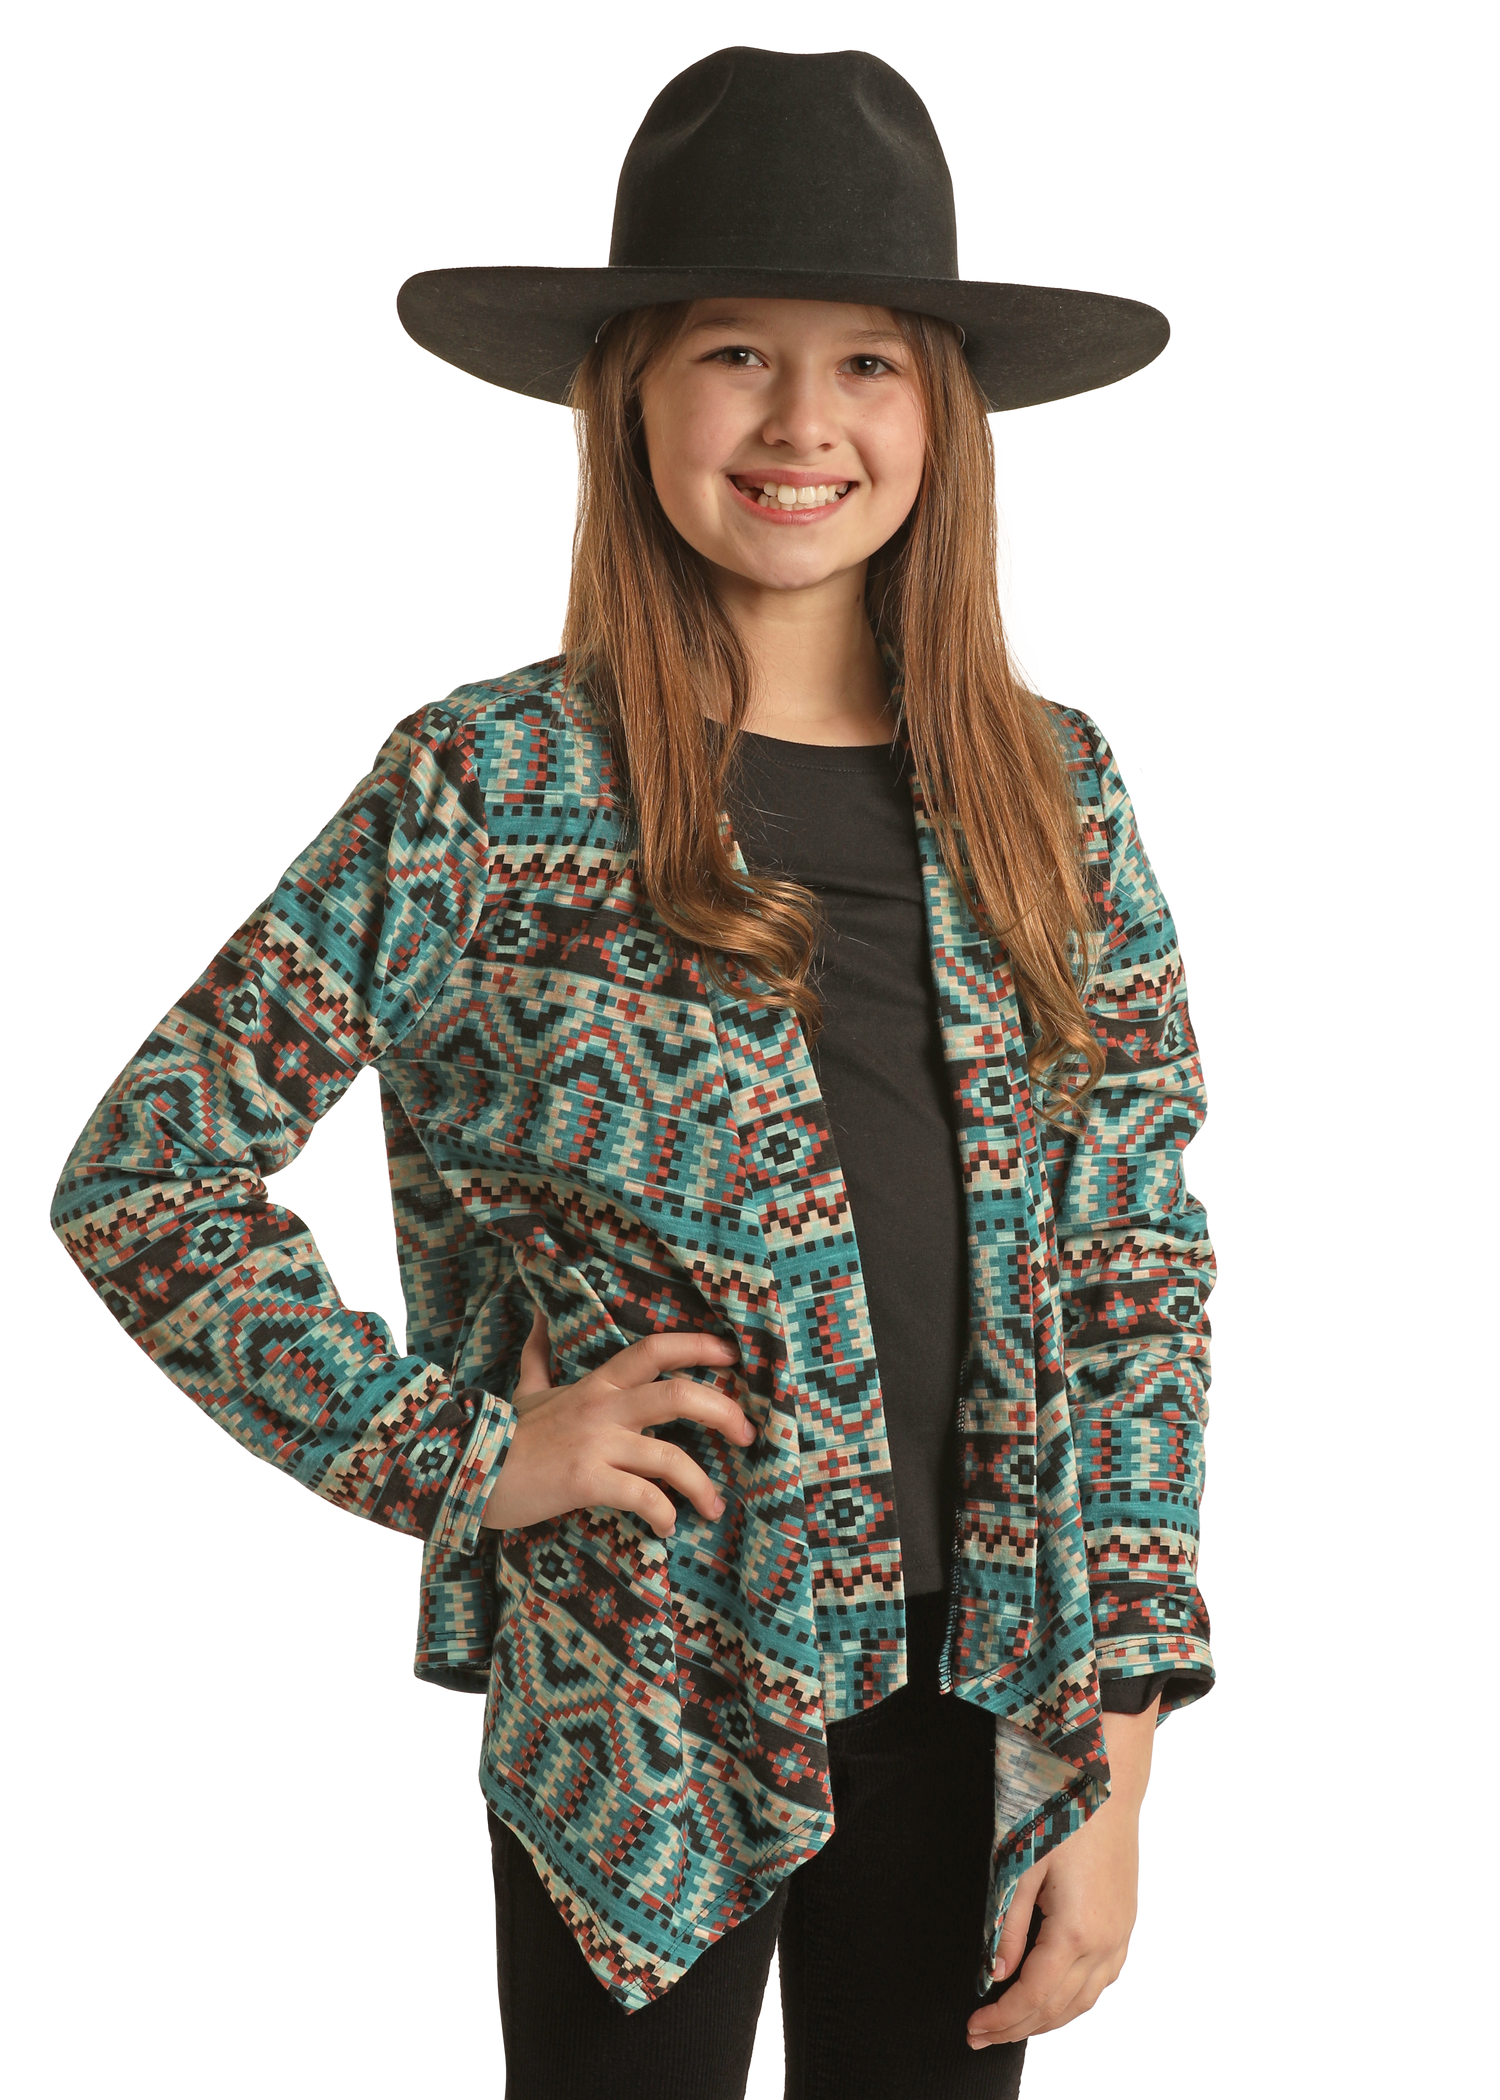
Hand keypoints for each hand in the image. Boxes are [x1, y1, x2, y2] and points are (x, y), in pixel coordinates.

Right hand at [481, 1303, 750, 1537]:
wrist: (468, 1472)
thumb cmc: (505, 1434)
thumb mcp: (526, 1388)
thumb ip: (539, 1354)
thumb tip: (538, 1313)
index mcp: (598, 1384)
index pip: (654, 1351)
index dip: (697, 1347)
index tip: (732, 1357)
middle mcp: (603, 1408)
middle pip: (679, 1396)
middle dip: (724, 1413)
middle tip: (747, 1436)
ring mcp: (596, 1445)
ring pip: (670, 1459)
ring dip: (702, 1487)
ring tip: (714, 1508)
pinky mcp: (586, 1482)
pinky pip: (642, 1497)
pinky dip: (663, 1514)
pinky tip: (666, 1525)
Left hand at [967, 1703, 1158, 2049]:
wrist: (1109, 1781)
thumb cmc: (1062, 1812)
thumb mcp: (1022, 1864)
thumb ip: (1009, 1925)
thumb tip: (997, 1973)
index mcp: (1077, 1930)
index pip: (1034, 1995)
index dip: (1003, 2018)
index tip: (974, 2026)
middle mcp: (1106, 1941)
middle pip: (1060, 2007)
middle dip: (1019, 2026)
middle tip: (981, 2034)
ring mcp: (1122, 1935)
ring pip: (1085, 2000)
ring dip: (1048, 2019)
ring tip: (1011, 2024)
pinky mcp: (1127, 1924)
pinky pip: (1103, 1981)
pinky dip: (1075, 2000)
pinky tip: (1054, 1999)